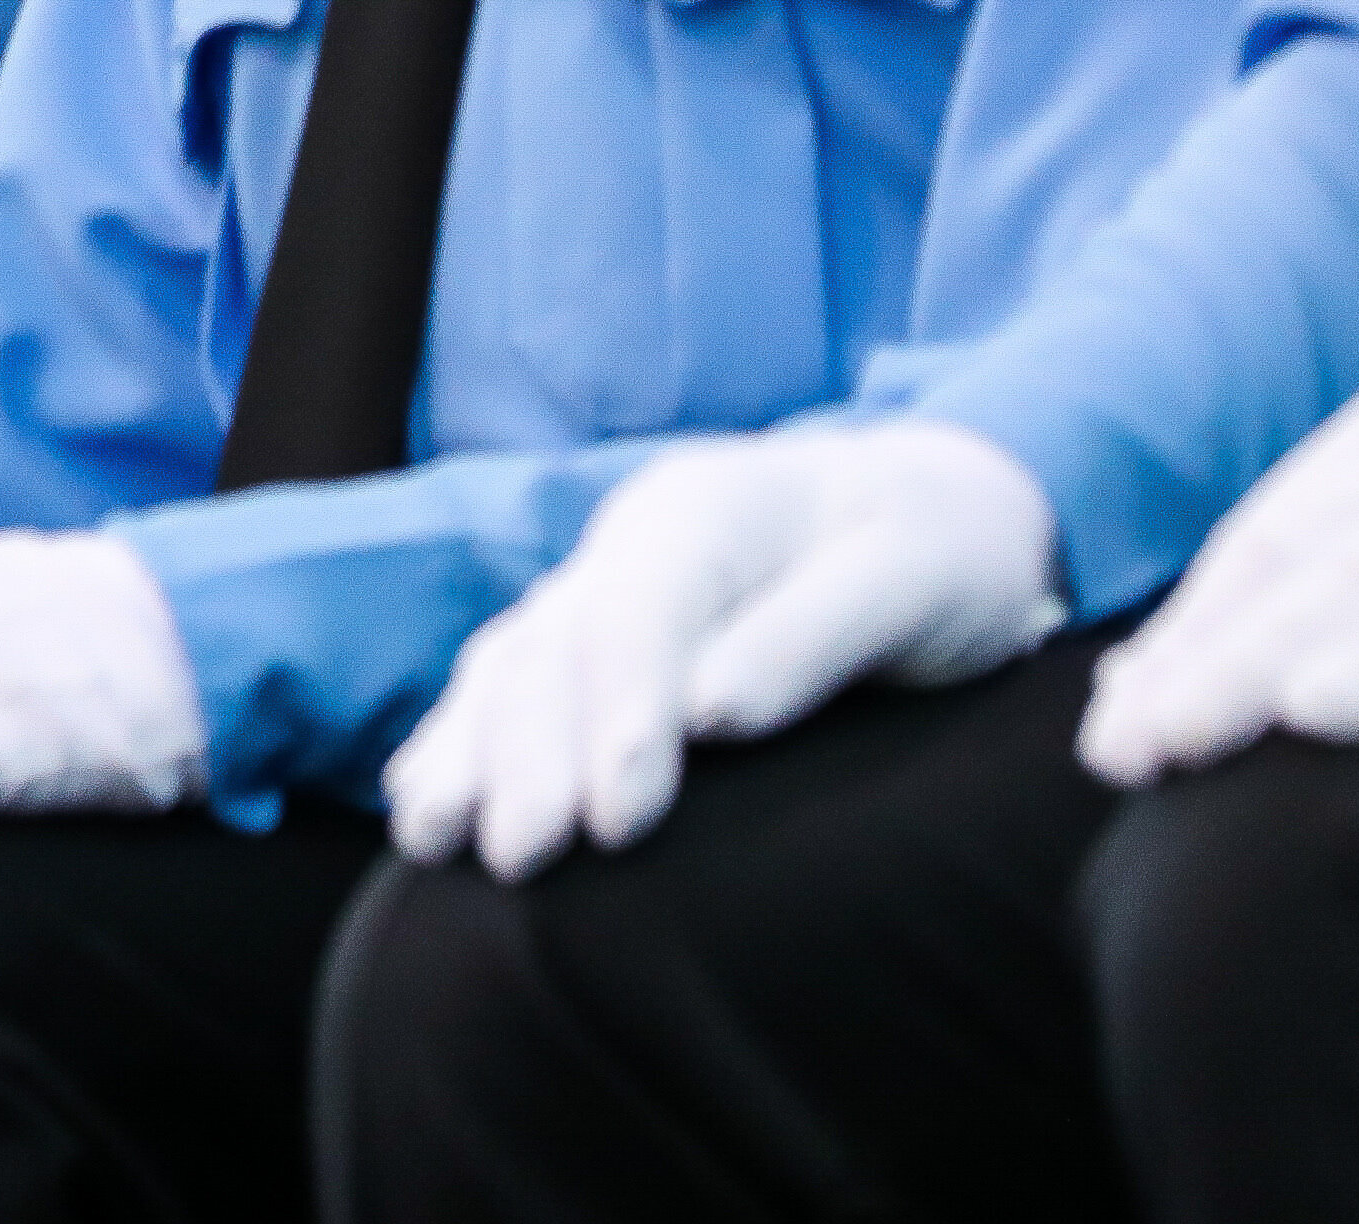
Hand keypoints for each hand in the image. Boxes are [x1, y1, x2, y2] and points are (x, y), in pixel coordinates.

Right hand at [381, 420, 1061, 879]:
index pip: (642, 613)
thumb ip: (815, 634)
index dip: (620, 717)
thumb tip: (712, 713)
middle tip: (523, 857)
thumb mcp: (914, 575)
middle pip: (556, 647)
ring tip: (435, 840)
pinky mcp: (595, 635)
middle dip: (527, 755)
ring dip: (467, 753)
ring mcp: (603, 585)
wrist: (929, 501)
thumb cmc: (938, 546)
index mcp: (707, 510)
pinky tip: (420, 803)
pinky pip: (503, 681)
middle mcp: (634, 543)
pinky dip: (455, 741)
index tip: (618, 823)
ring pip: (510, 664)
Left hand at [1080, 328, 1358, 783]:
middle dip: (1190, 664)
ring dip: (1246, 676)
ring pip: (1348, 596)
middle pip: (1285, 571)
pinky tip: (1316, 710)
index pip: (1271, 540)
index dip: (1194, 626)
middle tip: (1112, 750)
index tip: (1124, 701)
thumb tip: (1295, 621)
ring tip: (1164, 743)